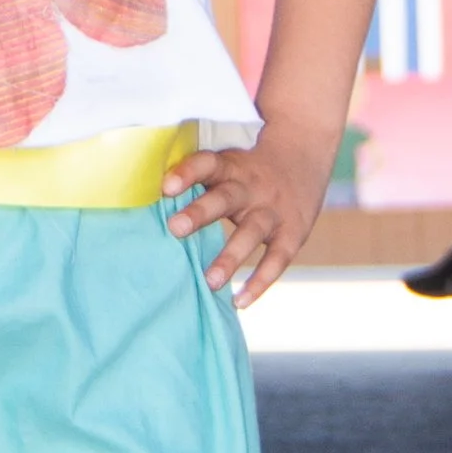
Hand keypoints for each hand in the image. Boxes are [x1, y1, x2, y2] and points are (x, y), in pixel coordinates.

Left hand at [163, 118, 334, 307]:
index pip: (207, 164)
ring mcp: (273, 211)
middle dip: (201, 213)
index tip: (166, 186)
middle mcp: (251, 187)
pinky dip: (260, 283)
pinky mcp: (292, 233)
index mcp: (231, 166)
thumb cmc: (249, 164)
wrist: (307, 150)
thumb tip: (144, 182)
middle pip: (225, 198)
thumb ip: (197, 173)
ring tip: (209, 282)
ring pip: (251, 233)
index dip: (188, 173)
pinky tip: (240, 302)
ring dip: (230, 257)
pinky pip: (276, 260)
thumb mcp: (228, 158)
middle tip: (175, 229)